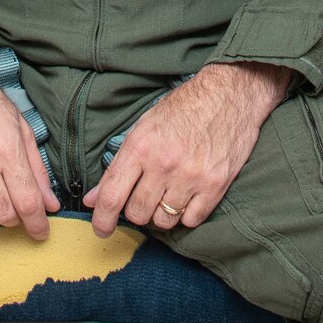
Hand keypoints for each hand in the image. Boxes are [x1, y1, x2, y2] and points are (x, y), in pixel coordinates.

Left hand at [83, 61, 292, 236]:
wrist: (229, 94)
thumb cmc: (183, 108)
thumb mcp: (144, 128)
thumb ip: (118, 166)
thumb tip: (93, 199)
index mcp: (140, 146)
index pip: (112, 195)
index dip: (102, 219)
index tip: (101, 229)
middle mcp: (163, 164)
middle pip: (137, 213)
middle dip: (136, 211)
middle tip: (144, 197)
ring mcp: (190, 176)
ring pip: (164, 220)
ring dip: (161, 213)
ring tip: (168, 193)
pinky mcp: (215, 185)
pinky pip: (191, 220)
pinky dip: (186, 214)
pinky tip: (187, 196)